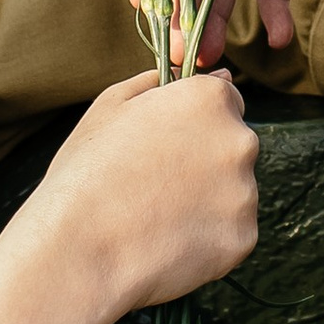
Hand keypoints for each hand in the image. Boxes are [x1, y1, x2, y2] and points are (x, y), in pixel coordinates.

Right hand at [0, 72, 258, 323]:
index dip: (194, 122)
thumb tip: (189, 72)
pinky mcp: (242, 239)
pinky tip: (168, 243)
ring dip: (207, 202)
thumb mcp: (111, 106)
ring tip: (157, 218)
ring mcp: (245, 192)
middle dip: (205, 162)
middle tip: (157, 185)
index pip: (225, 100)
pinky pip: (231, 234)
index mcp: (210, 100)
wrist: (79, 250)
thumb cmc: (87, 172)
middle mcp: (240, 140)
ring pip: (234, 193)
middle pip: (233, 146)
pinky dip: (208, 240)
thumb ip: (158, 82)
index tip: (167, 145)